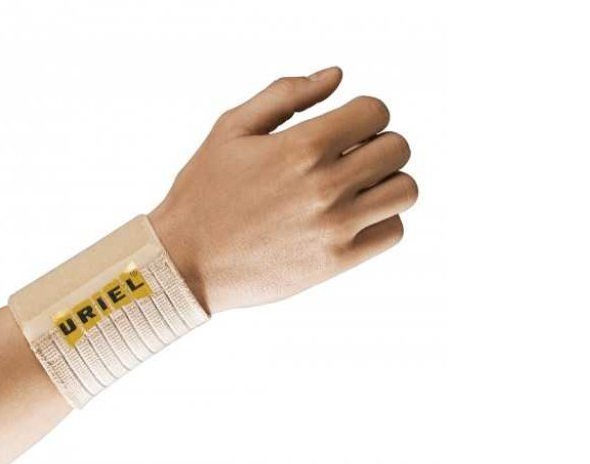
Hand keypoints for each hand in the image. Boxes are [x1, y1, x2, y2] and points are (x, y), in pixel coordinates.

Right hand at [149, 66, 416, 313]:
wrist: (186, 261)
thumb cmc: (204, 191)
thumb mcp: (232, 129)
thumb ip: (285, 95)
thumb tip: (336, 76)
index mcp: (301, 147)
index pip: (376, 112)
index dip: (364, 113)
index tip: (346, 128)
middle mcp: (325, 186)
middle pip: (397, 148)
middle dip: (378, 144)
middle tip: (350, 157)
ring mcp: (335, 226)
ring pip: (404, 190)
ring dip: (387, 182)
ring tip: (357, 187)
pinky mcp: (337, 261)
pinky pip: (392, 231)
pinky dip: (381, 219)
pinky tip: (352, 216)